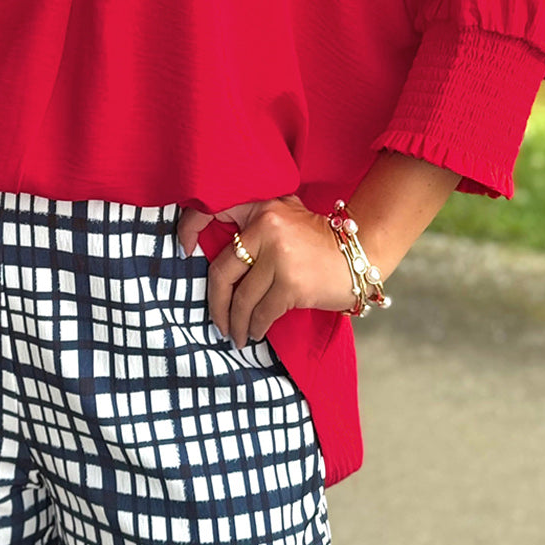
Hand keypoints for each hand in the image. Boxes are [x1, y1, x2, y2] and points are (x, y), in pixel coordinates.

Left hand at [176, 193, 356, 347]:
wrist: (362, 253)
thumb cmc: (319, 240)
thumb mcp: (286, 216)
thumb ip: (255, 224)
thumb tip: (214, 249)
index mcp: (262, 208)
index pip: (214, 210)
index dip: (189, 228)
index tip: (182, 249)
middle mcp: (267, 228)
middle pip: (223, 271)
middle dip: (216, 303)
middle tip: (218, 322)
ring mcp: (279, 256)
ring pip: (242, 298)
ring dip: (236, 323)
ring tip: (237, 335)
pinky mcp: (292, 283)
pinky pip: (262, 312)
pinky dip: (256, 326)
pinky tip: (256, 332)